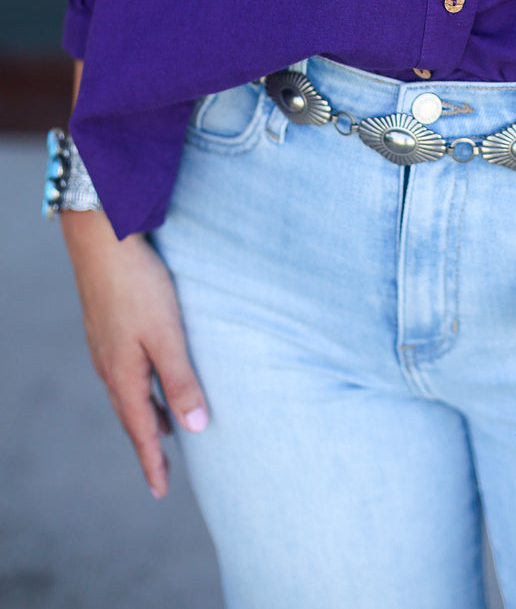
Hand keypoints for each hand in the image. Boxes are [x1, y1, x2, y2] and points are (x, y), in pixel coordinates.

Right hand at [61, 208, 208, 498]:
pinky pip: (123, 370)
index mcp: (124, 374)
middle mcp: (109, 366)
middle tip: (162, 468)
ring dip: (144, 412)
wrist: (103, 240)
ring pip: (126, 391)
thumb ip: (181, 381)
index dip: (152, 462)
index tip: (160, 491)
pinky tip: (147, 375)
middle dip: (147, 442)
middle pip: (131, 414)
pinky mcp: (107, 325)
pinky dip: (138, 386)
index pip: (141, 430)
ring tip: (163, 427)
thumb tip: (195, 428)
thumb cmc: (139, 286)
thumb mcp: (168, 335)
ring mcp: (105, 346)